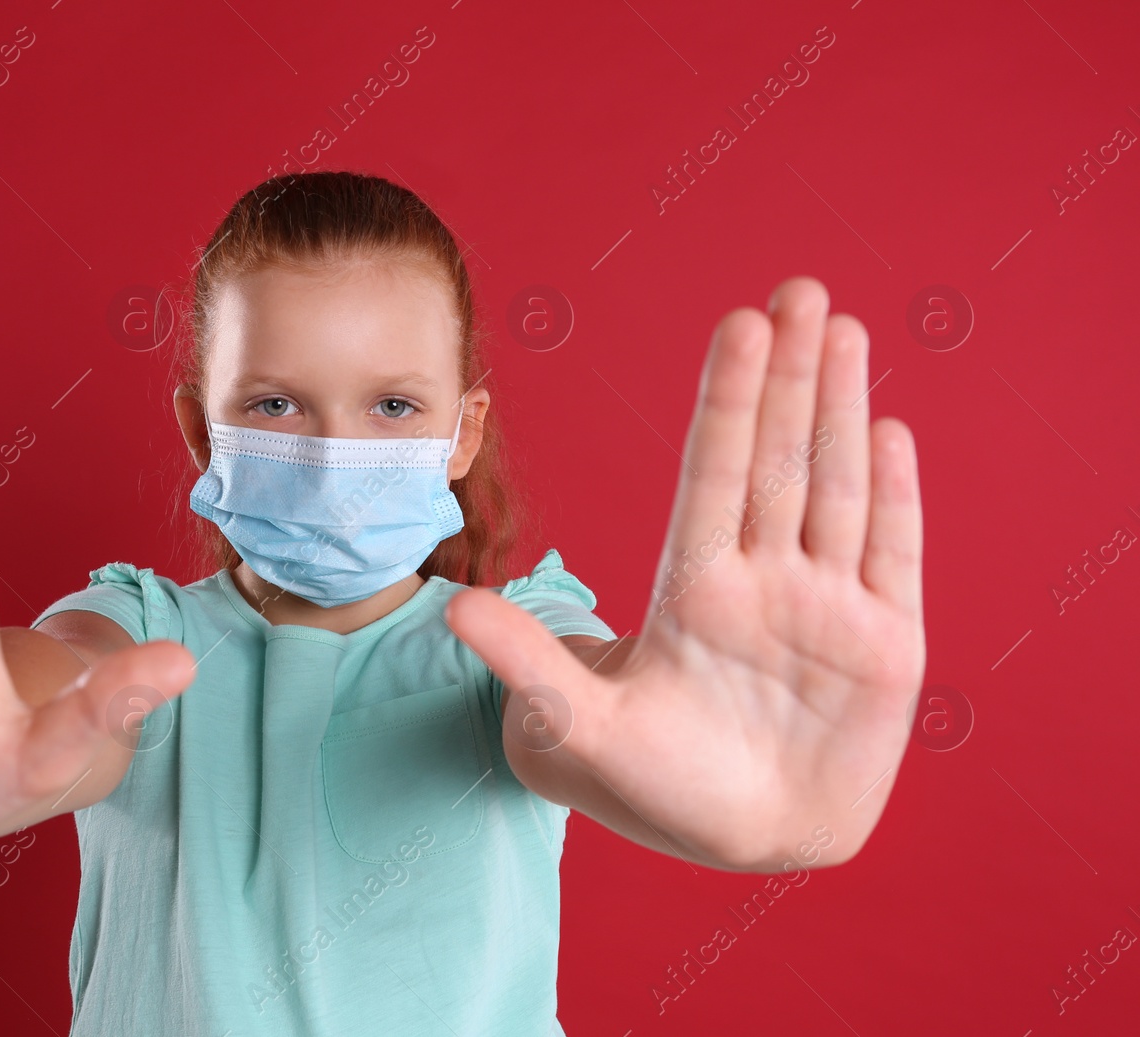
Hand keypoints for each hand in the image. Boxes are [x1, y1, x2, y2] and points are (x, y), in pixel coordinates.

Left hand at [445, 276, 923, 869]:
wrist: (743, 841)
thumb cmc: (654, 785)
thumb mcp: (582, 727)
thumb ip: (530, 663)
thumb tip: (452, 606)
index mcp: (695, 589)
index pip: (714, 473)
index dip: (729, 400)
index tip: (737, 324)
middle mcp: (764, 579)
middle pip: (778, 460)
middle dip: (789, 377)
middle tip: (798, 289)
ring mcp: (827, 607)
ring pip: (837, 489)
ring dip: (842, 410)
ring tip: (843, 329)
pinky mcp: (886, 647)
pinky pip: (893, 557)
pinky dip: (896, 498)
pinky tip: (889, 428)